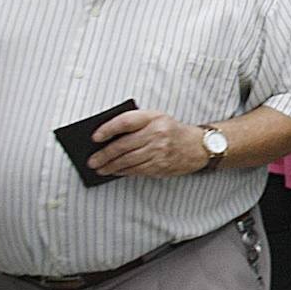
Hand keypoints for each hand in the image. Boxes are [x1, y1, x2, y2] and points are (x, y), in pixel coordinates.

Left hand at [90, 110, 206, 177]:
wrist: (198, 146)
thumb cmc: (173, 130)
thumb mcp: (157, 118)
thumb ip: (136, 122)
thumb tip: (108, 137)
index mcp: (154, 118)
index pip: (126, 121)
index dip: (108, 129)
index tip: (95, 137)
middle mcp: (157, 134)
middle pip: (123, 145)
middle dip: (104, 155)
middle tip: (92, 160)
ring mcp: (159, 151)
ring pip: (128, 161)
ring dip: (110, 166)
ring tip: (100, 168)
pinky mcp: (160, 166)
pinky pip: (136, 170)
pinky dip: (123, 171)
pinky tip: (115, 171)